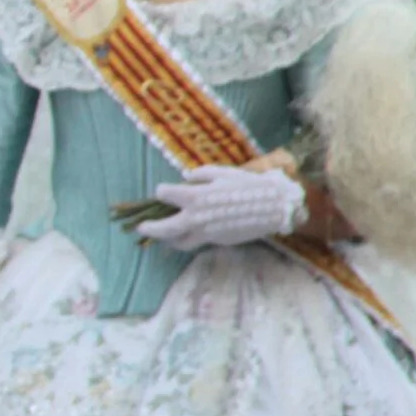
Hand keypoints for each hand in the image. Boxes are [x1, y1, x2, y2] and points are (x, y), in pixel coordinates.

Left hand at [132, 162, 305, 250]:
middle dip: (149, 228)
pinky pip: (196, 242)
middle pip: (163, 228)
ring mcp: (206, 232)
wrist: (275, 206)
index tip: (163, 191)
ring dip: (166, 239)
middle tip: (141, 227)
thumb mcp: (223, 173)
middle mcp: (196, 217)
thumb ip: (201, 175)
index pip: (164, 195)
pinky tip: (186, 234)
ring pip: (178, 242)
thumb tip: (185, 178)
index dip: (163, 192)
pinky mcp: (217, 241)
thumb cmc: (249, 185)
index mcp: (195, 196)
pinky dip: (187, 239)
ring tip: (161, 235)